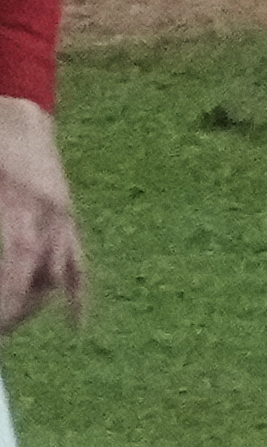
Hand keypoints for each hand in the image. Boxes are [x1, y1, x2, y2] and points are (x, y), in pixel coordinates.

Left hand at [0, 98, 86, 337]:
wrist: (21, 114)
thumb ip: (3, 222)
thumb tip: (9, 263)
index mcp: (21, 205)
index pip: (16, 264)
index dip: (9, 298)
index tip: (2, 326)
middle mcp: (47, 215)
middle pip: (35, 276)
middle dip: (15, 310)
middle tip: (4, 333)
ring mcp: (63, 218)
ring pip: (58, 275)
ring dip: (34, 306)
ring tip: (13, 328)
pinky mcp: (69, 218)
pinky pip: (79, 262)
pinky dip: (79, 294)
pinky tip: (77, 324)